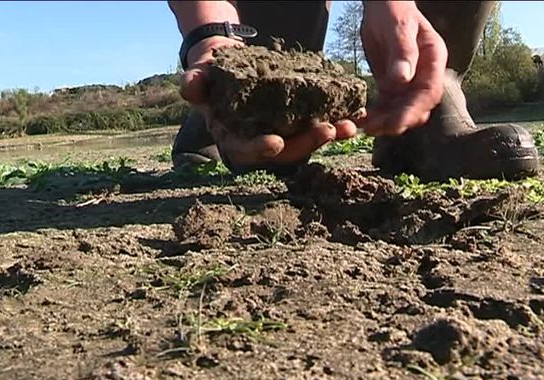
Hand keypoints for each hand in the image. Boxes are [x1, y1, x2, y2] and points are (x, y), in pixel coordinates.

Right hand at [180, 37, 359, 170]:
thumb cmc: (211, 73)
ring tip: (349, 126)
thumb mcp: (199, 75)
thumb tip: (190, 88)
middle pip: (285, 150)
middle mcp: (258, 140)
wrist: (227, 63)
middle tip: (328, 130)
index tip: (277, 143)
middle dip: (307, 143)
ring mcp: (280, 131)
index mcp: (233, 137)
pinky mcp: (296, 119)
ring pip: (305, 141)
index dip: (260, 149)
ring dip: (328, 136)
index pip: (245, 150)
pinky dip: (334, 121)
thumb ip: (194, 83)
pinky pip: (316, 123)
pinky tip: (353, 114)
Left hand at [359, 1, 447, 135]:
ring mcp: (409, 82)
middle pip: (417, 107)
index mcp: (433, 59)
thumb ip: (402, 53)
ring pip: (402, 110)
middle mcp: (425, 74)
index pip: (429, 93)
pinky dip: (377, 115)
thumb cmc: (392, 10)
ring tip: (365, 127)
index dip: (413, 111)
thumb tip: (403, 80)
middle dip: (397, 122)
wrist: (382, 6)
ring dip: (385, 122)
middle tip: (374, 130)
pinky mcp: (393, 86)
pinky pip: (388, 106)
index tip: (395, 125)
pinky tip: (362, 120)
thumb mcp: (397, 28)